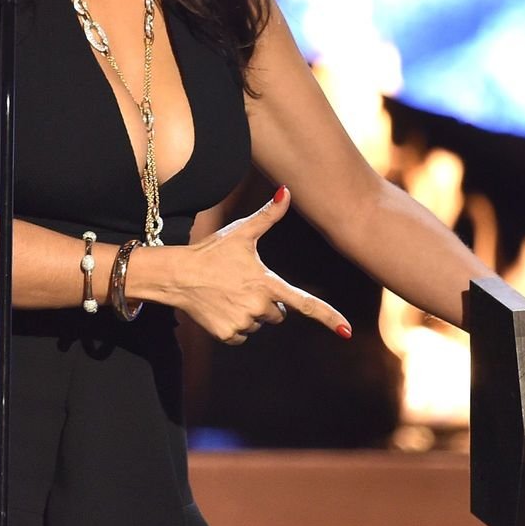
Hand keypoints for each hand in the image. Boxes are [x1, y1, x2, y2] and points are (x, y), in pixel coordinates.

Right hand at [167, 185, 351, 344]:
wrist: (178, 274)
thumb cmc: (213, 251)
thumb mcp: (242, 232)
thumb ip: (268, 215)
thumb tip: (286, 190)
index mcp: (267, 283)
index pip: (305, 303)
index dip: (328, 317)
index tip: (347, 332)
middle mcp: (258, 306)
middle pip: (279, 313)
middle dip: (267, 302)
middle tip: (244, 284)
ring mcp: (243, 322)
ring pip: (259, 324)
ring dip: (249, 312)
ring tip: (228, 293)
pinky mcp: (227, 335)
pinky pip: (242, 335)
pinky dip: (235, 325)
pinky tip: (221, 307)